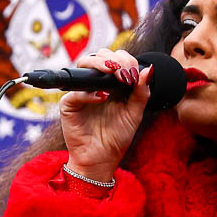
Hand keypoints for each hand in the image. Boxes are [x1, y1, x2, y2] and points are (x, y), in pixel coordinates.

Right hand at [58, 47, 152, 183]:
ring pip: (84, 65)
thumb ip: (141, 92)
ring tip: (114, 74)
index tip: (134, 72)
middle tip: (125, 72)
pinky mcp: (68, 105)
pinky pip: (75, 93)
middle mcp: (95, 84)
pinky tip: (102, 97)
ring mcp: (81, 92)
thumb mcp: (134, 114)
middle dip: (114, 59)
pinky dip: (89, 93)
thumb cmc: (116, 138)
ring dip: (100, 65)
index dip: (126, 60)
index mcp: (111, 84)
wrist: (101, 159)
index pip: (116, 59)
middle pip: (99, 57)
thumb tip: (148, 70)